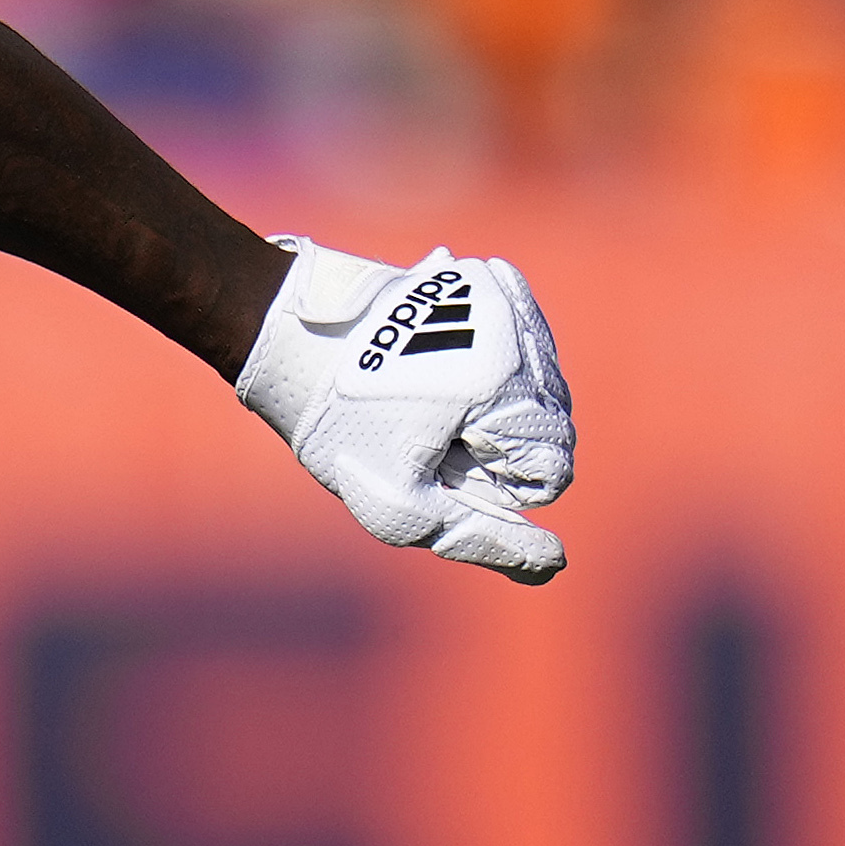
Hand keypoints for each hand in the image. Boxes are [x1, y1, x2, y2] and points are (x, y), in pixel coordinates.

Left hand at [235, 237, 575, 582]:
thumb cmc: (339, 428)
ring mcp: (501, 299)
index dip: (492, 484)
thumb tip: (555, 564)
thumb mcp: (399, 503)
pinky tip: (437, 365)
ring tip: (425, 396)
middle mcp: (513, 333)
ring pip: (538, 384)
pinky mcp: (484, 282)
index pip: (551, 470)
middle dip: (494, 442)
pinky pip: (520, 339)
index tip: (439, 464)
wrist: (289, 340)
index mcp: (498, 385)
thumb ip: (479, 537)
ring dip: (494, 404)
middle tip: (425, 430)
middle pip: (549, 425)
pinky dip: (489, 361)